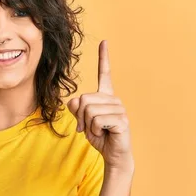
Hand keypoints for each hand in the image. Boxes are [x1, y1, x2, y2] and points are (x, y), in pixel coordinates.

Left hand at [68, 40, 132, 170]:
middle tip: (87, 127)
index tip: (104, 41)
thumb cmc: (99, 136)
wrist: (113, 154)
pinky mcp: (121, 120)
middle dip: (80, 116)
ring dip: (87, 125)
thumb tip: (74, 101)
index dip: (103, 58)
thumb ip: (76, 109)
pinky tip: (104, 133)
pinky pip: (96, 120)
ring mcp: (119, 109)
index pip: (105, 74)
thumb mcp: (83, 121)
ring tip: (97, 131)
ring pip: (89, 110)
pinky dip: (94, 130)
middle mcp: (114, 99)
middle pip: (84, 99)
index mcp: (105, 96)